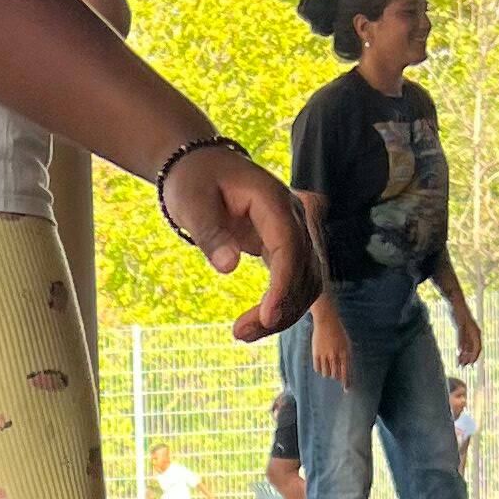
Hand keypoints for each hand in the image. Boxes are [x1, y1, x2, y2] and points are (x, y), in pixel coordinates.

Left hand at [163, 146, 317, 342]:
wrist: (199, 165)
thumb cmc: (193, 180)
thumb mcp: (191, 202)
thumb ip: (210, 232)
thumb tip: (229, 267)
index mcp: (273, 200)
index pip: (290, 246)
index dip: (282, 285)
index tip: (267, 316)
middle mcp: (293, 216)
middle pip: (305, 269)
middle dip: (281, 307)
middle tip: (241, 333)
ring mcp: (293, 231)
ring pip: (306, 281)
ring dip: (283, 313)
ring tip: (243, 333)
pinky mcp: (285, 245)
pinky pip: (294, 281)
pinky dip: (280, 305)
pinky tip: (256, 323)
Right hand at [310, 298, 351, 384]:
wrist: (326, 321)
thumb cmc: (338, 332)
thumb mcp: (346, 343)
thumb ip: (346, 357)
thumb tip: (345, 371)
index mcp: (344, 353)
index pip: (346, 372)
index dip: (346, 382)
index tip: (346, 389)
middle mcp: (335, 355)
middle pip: (335, 374)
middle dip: (336, 376)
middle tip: (335, 375)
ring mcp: (325, 355)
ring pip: (326, 373)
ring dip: (328, 373)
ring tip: (328, 367)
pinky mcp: (316, 353)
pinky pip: (317, 368)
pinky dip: (320, 370)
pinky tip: (321, 365)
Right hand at [449, 294, 485, 368]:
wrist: (456, 302)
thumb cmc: (458, 315)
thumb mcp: (462, 328)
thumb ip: (463, 339)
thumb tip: (461, 350)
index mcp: (476, 331)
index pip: (478, 347)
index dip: (475, 357)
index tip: (470, 366)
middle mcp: (475, 330)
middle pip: (475, 348)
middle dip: (470, 359)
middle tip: (465, 368)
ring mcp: (468, 327)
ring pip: (468, 344)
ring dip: (465, 355)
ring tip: (461, 364)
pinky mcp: (461, 324)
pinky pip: (461, 336)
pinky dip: (460, 345)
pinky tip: (459, 353)